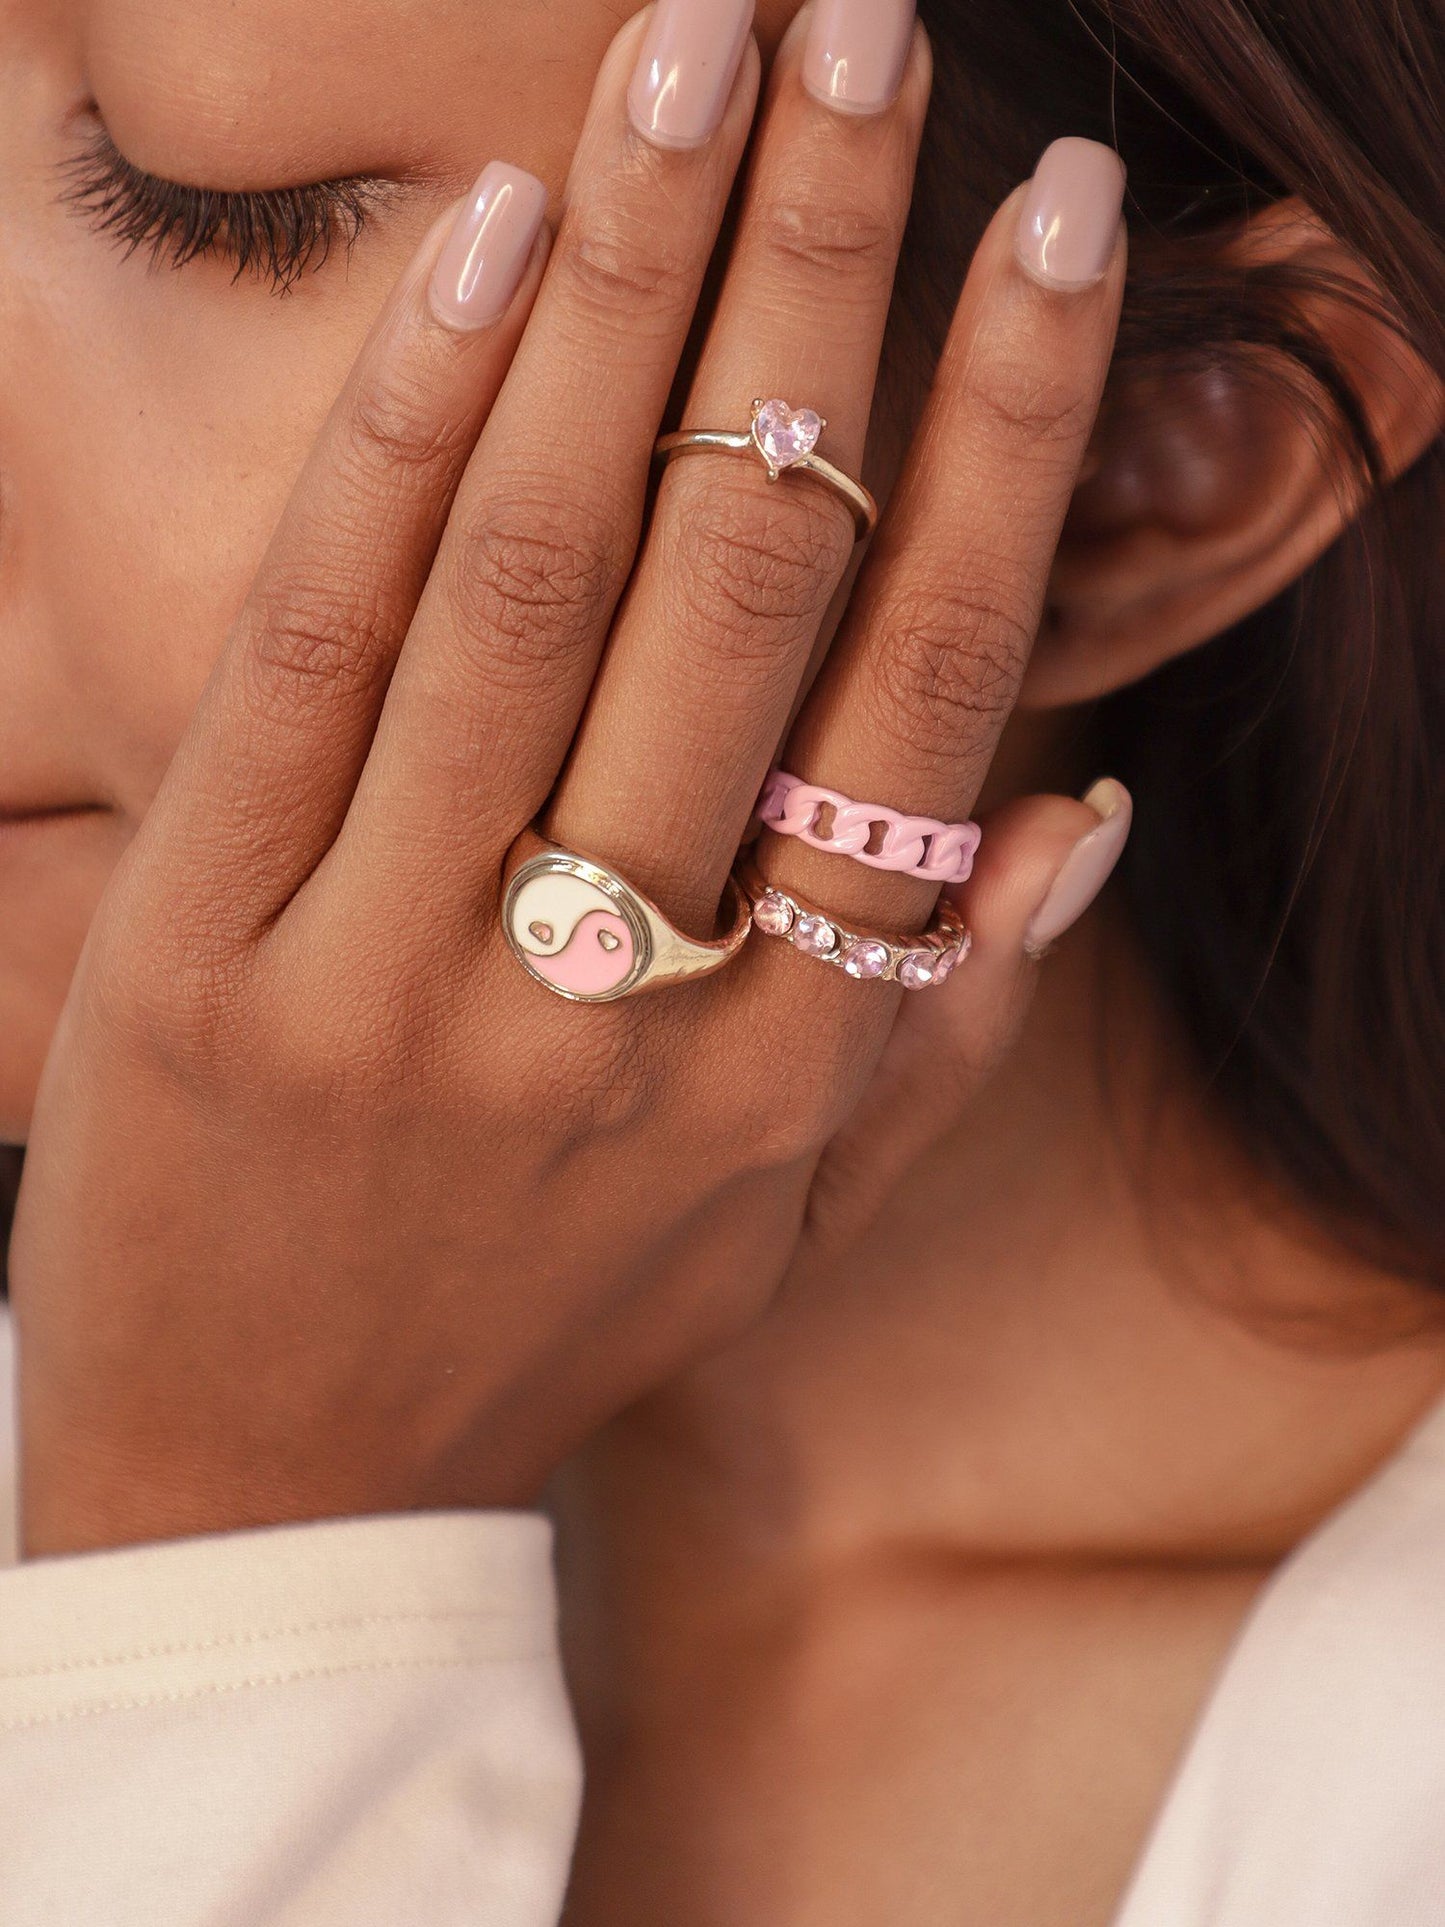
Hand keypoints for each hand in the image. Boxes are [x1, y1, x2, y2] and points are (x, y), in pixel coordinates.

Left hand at [11, 8, 1125, 1554]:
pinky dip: (412, 434)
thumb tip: (1084, 822)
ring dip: (627, 288)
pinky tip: (491, 249)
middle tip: (862, 28)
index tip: (1058, 224)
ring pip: (542, 576)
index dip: (1005, 430)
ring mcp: (405, 974)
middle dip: (820, 269)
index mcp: (791, 1059)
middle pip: (749, 576)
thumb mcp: (784, 1224)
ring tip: (696, 58)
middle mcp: (625, 1001)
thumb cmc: (544, 1321)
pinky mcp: (210, 952)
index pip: (932, 683)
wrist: (278, 1495)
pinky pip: (322, 648)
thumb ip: (946, 1039)